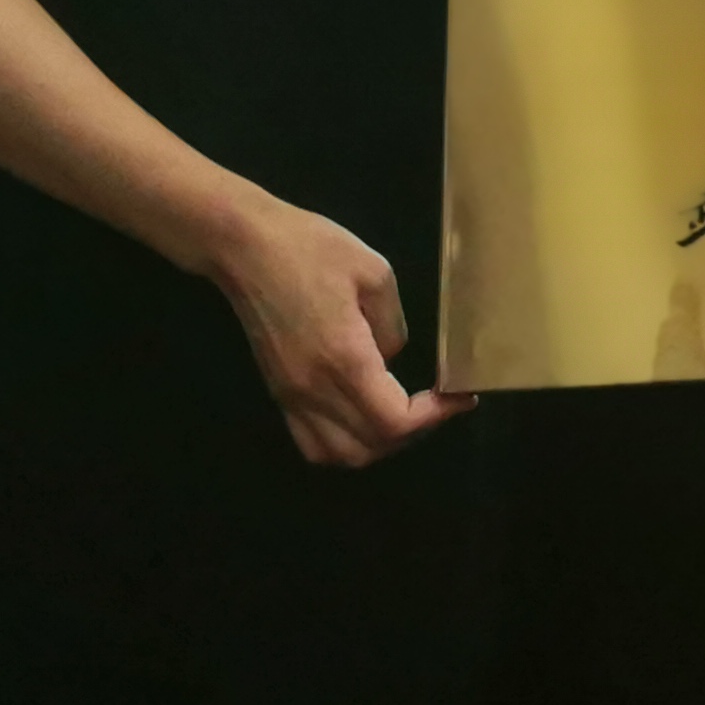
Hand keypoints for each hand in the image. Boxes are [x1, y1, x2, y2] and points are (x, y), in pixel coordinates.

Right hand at [207, 193, 476, 466]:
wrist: (245, 249)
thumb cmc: (312, 249)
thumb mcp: (375, 272)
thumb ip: (393, 325)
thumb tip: (391, 357)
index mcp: (343, 359)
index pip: (393, 422)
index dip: (434, 417)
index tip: (459, 395)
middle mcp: (314, 389)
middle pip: (369, 447)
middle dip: (412, 432)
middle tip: (437, 402)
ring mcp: (291, 396)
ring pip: (338, 454)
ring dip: (377, 444)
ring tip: (403, 412)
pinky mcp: (279, 391)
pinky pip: (311, 442)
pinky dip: (343, 443)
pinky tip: (363, 415)